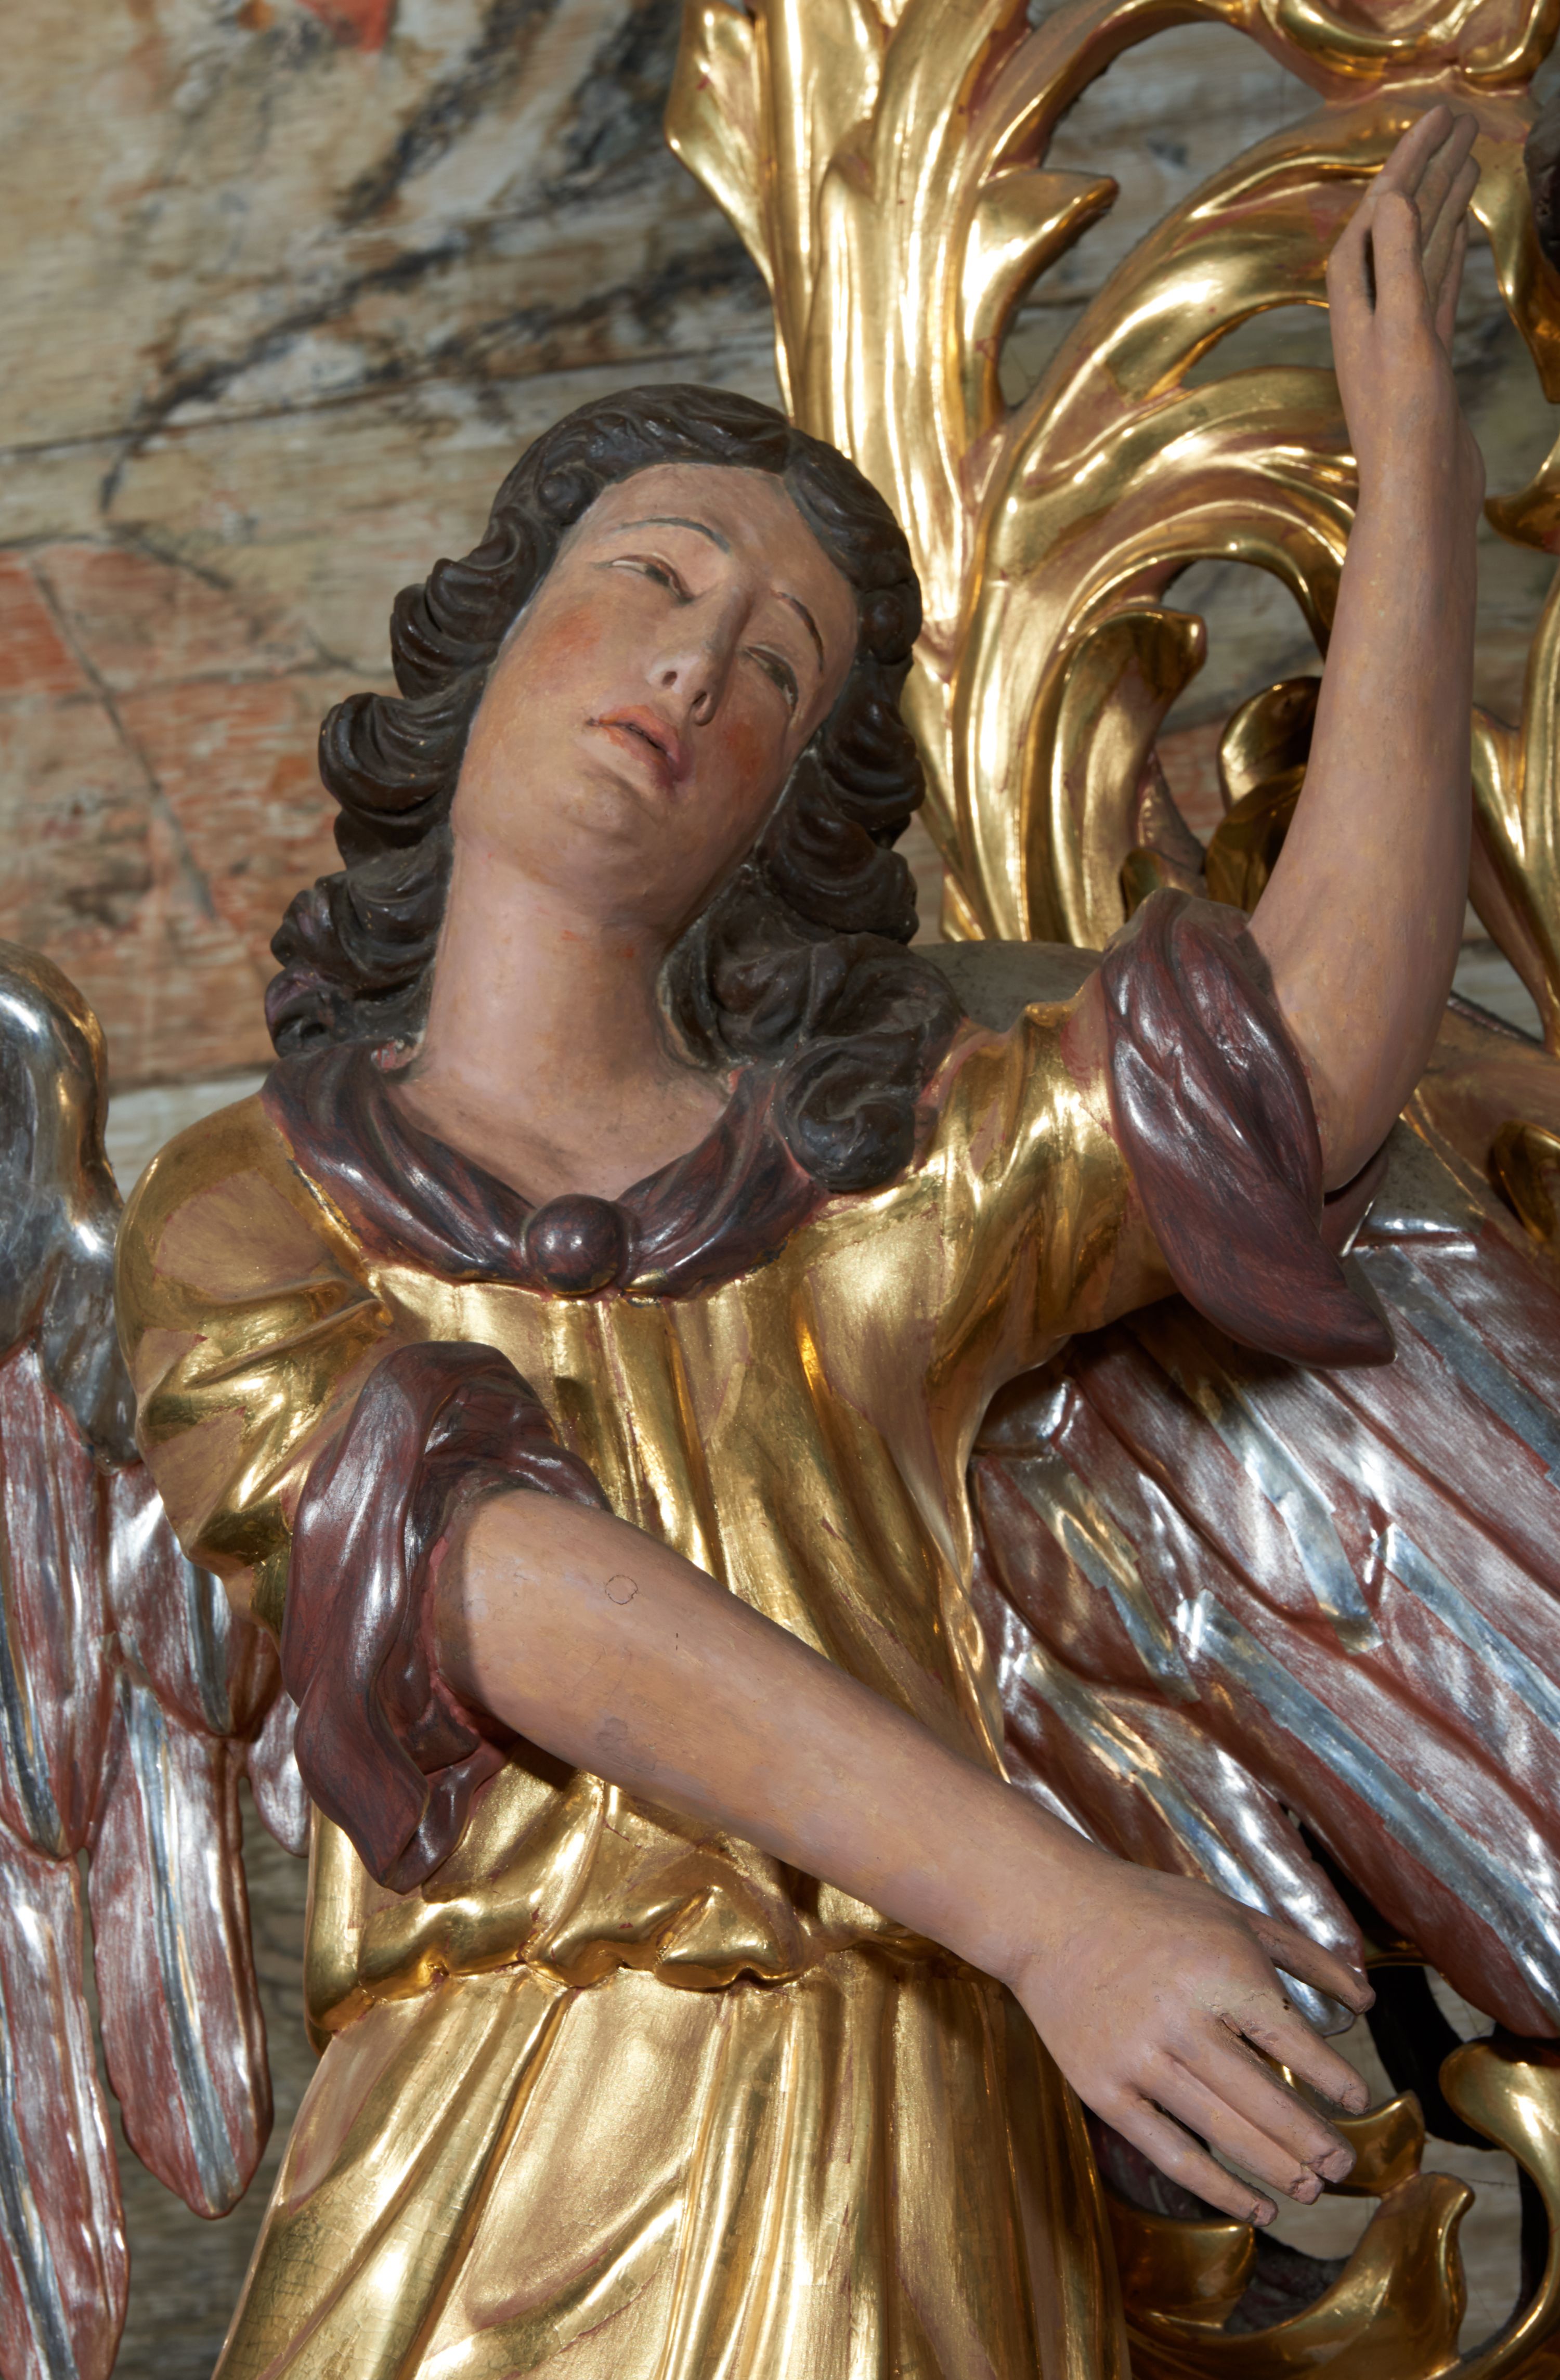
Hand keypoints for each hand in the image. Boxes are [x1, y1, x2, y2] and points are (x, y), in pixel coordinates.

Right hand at [1010, 1850, 1373, 2223]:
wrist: (1050, 1912)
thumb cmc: (1152, 1910)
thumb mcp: (1232, 1914)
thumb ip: (1303, 1956)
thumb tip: (1369, 2001)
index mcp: (1218, 1969)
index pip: (1291, 2040)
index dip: (1331, 2078)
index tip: (1357, 2101)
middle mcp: (1181, 2017)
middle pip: (1263, 2098)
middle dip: (1312, 2142)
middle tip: (1343, 2167)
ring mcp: (1139, 2057)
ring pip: (1222, 2131)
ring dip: (1275, 2168)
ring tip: (1311, 2190)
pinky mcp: (1104, 2089)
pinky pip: (1170, 2152)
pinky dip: (1218, 2188)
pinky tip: (1255, 2207)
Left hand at [1327, 104, 1483, 520]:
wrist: (1420, 498)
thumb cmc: (1407, 426)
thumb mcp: (1403, 334)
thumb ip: (1397, 266)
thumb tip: (1391, 198)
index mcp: (1356, 308)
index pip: (1374, 215)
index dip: (1403, 163)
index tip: (1438, 117)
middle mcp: (1370, 317)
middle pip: (1395, 226)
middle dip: (1423, 170)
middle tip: (1459, 119)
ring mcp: (1399, 337)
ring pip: (1419, 251)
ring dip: (1439, 202)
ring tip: (1468, 156)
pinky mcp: (1426, 359)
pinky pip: (1435, 287)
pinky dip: (1447, 250)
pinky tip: (1461, 224)